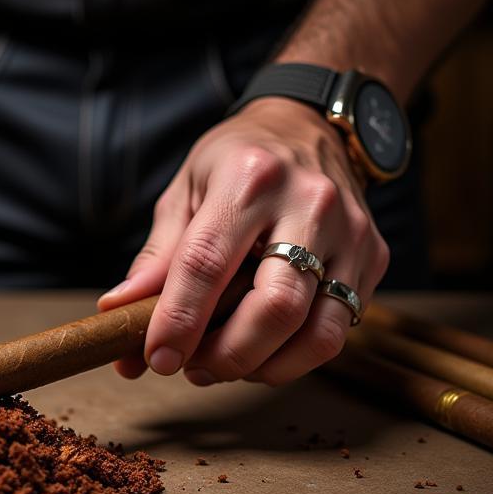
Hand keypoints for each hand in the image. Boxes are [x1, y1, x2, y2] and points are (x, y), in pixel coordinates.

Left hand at [99, 98, 389, 384]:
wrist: (308, 124)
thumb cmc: (235, 161)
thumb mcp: (185, 191)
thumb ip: (157, 257)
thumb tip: (118, 313)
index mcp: (248, 177)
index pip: (208, 263)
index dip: (179, 320)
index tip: (155, 357)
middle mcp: (308, 202)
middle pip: (275, 307)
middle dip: (228, 354)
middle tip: (193, 369)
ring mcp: (351, 231)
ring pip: (317, 331)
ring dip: (264, 366)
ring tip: (225, 365)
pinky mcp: (374, 256)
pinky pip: (339, 329)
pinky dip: (295, 356)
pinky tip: (262, 349)